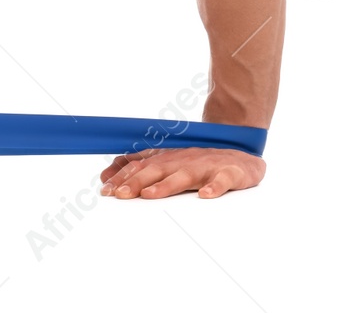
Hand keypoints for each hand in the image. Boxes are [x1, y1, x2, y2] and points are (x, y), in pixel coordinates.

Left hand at [98, 146, 264, 199]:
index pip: (142, 166)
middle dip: (137, 182)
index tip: (106, 190)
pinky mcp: (230, 173)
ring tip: (150, 195)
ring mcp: (207, 166)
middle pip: (158, 169)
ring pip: (185, 175)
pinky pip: (223, 180)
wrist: (241, 154)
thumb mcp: (168, 162)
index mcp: (169, 158)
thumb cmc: (200, 163)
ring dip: (167, 185)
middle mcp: (184, 160)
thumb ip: (138, 167)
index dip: (123, 177)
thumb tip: (106, 174)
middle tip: (120, 195)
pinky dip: (215, 187)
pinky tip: (206, 195)